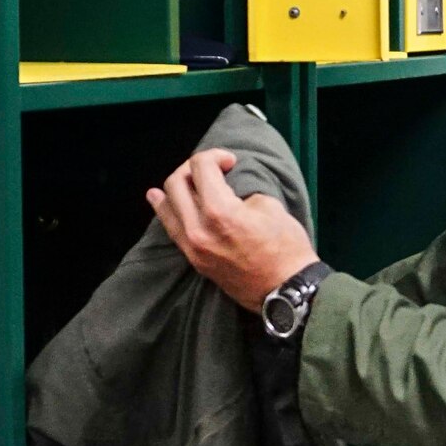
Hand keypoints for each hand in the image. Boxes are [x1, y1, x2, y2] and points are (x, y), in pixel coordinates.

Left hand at [147, 149, 318, 311]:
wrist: (286, 290)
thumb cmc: (286, 247)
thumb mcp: (269, 206)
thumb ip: (240, 192)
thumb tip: (225, 188)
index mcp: (219, 211)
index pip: (201, 167)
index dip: (215, 155)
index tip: (230, 161)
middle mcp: (197, 229)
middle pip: (176, 183)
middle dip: (192, 168)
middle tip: (212, 170)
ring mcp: (192, 247)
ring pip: (166, 206)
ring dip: (175, 187)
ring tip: (183, 179)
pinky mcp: (193, 260)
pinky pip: (171, 228)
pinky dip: (165, 209)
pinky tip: (159, 199)